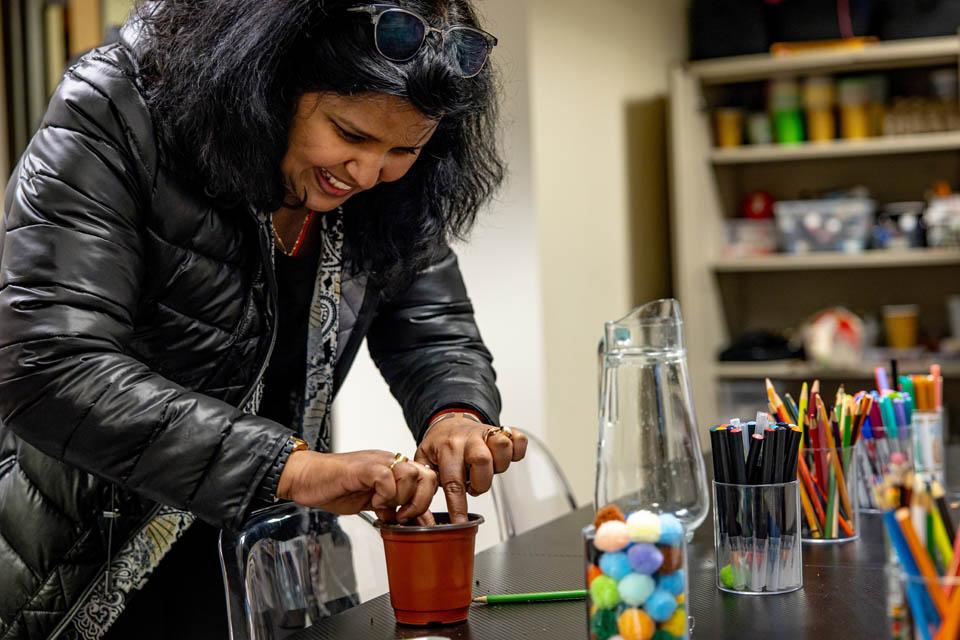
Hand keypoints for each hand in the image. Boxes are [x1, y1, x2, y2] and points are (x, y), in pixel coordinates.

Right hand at [277, 450, 438, 523]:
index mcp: (394, 468)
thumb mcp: (373, 503)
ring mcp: (377, 462)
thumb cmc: (335, 487)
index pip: (428, 478)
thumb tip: (417, 523)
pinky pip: (387, 477)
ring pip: (410, 474)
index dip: (425, 500)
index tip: (412, 519)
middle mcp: (389, 462)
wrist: (306, 477)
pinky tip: (373, 502)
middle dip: (419, 501)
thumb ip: (394, 508)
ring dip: (401, 497)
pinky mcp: (363, 468)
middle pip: (426, 475)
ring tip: (385, 507)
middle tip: (402, 515)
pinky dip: (384, 495)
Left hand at [415, 417, 527, 523]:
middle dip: (481, 482)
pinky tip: (503, 457)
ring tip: (488, 470)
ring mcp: (487, 433)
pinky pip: (518, 440)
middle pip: (482, 460)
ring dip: (499, 466)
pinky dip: (517, 451)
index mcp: (447, 448)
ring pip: (502, 447)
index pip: (453, 481)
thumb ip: (424, 484)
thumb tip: (422, 512)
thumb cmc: (439, 444)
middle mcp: (468, 439)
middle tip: (474, 486)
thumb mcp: (424, 460)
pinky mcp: (502, 431)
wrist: (450, 420)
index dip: (458, 506)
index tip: (460, 522)